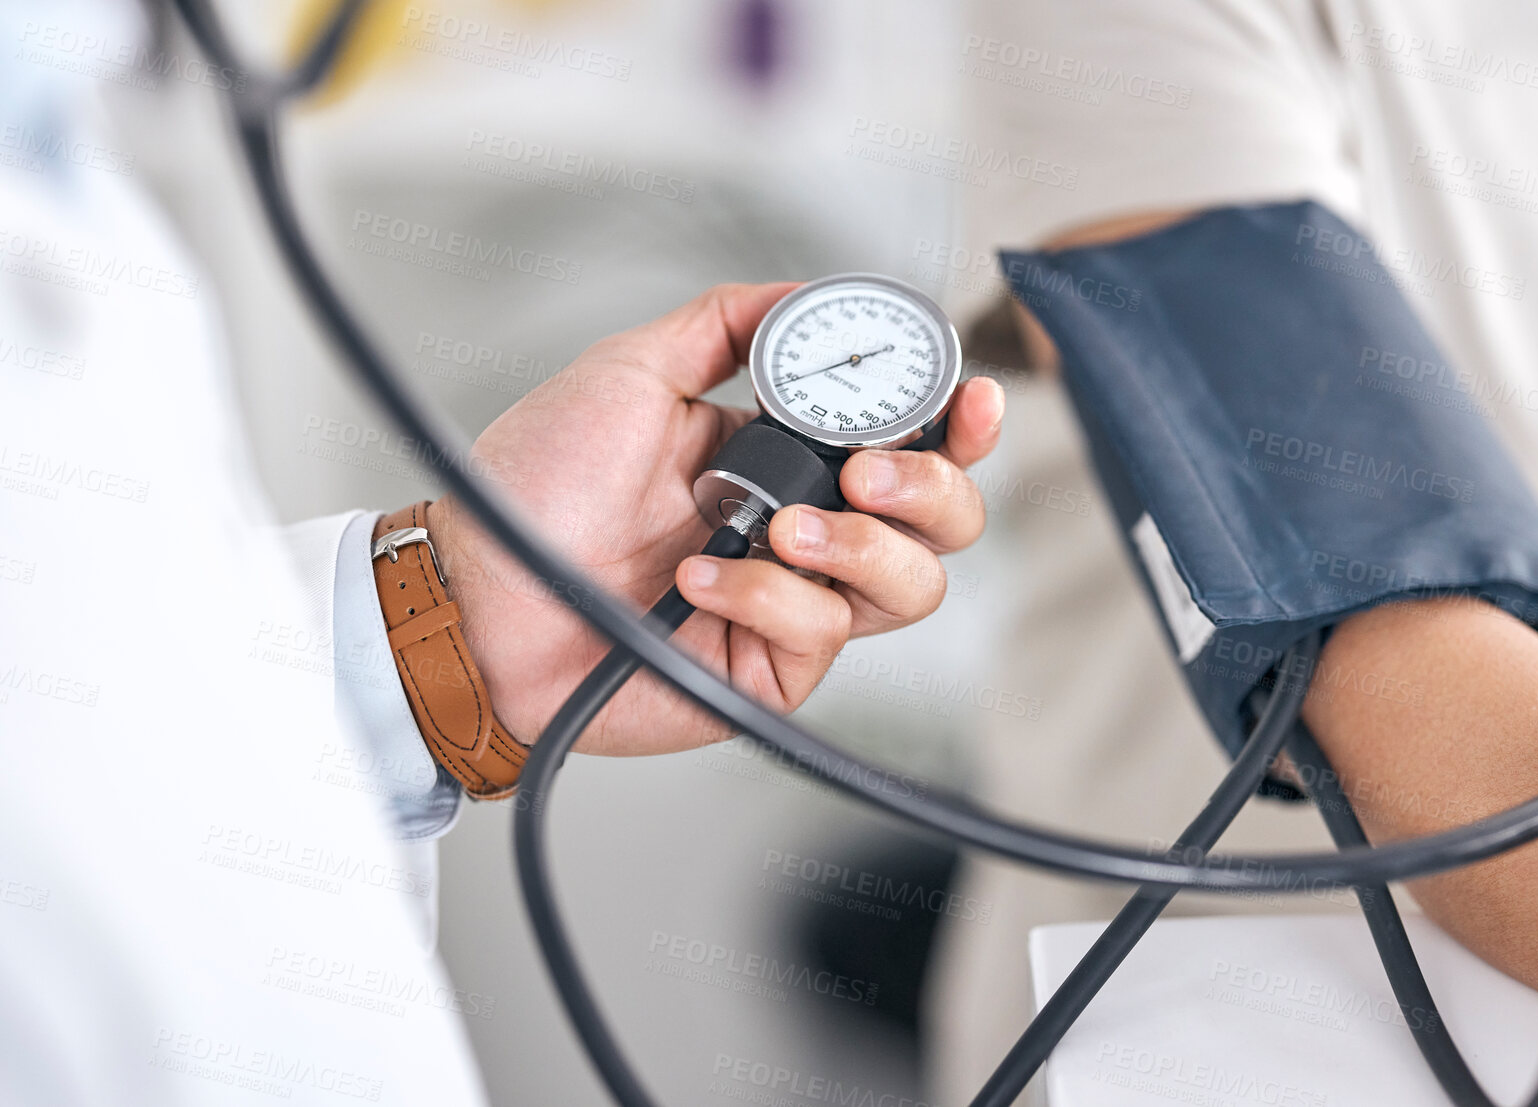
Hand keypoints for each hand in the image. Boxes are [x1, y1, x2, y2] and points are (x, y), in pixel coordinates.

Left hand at [426, 283, 1004, 755]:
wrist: (478, 590)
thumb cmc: (536, 488)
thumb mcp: (632, 371)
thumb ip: (727, 323)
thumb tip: (809, 295)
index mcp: (791, 454)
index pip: (913, 439)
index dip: (960, 424)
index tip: (970, 401)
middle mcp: (808, 528)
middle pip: (945, 520)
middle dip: (932, 488)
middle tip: (872, 474)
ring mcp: (796, 603)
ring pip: (911, 586)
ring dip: (862, 549)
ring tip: (785, 530)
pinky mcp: (771, 669)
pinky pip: (821, 632)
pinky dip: (761, 595)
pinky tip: (696, 579)